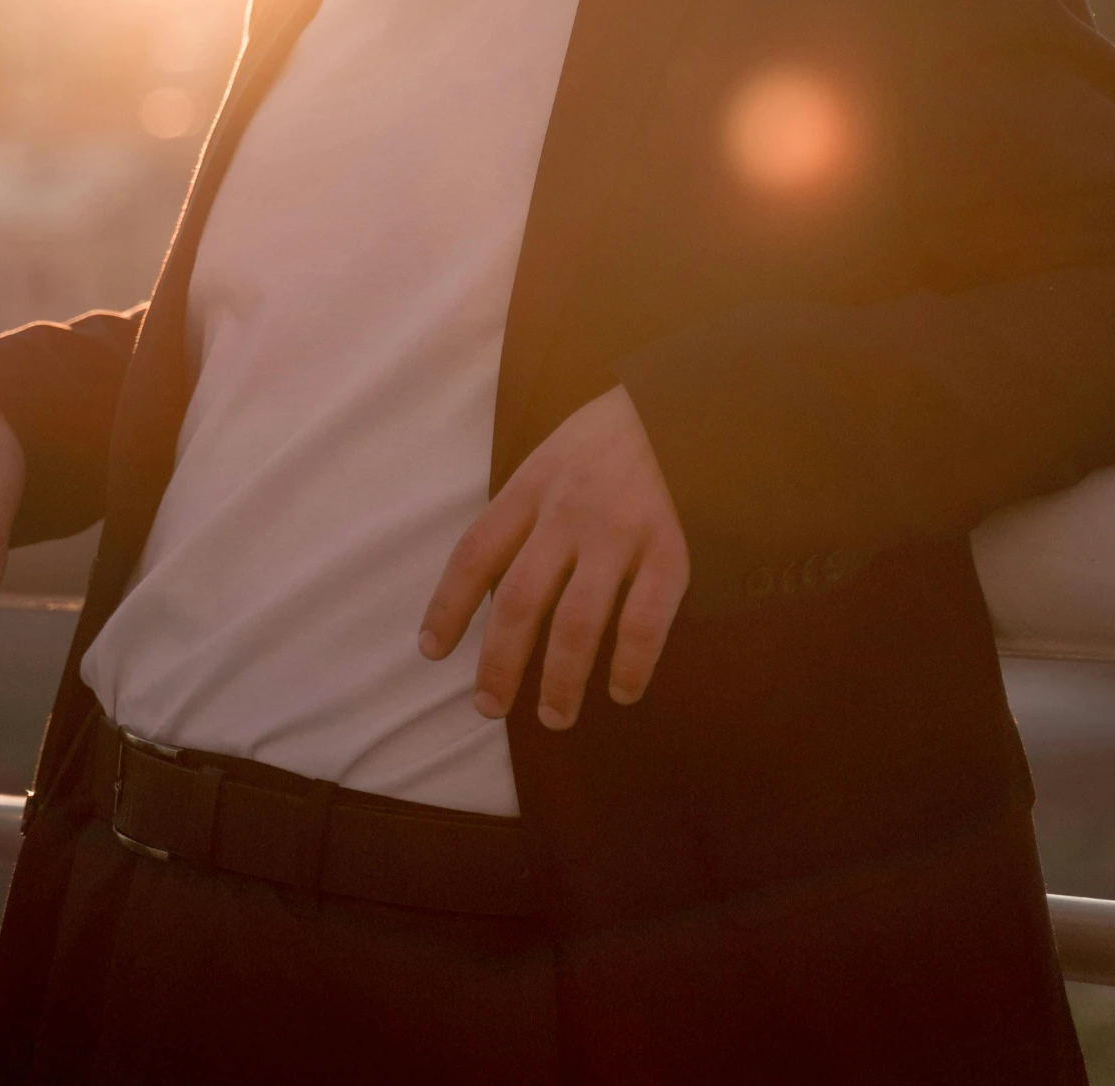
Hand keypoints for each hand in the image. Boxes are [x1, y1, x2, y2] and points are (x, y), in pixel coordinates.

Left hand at [419, 386, 689, 731]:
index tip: (432, 652)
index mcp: (531, 487)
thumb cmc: (608, 438)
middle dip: (500, 663)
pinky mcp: (669, 547)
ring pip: (577, 622)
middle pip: (519, 600)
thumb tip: (489, 592)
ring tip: (554, 716)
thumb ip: (524, 515)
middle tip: (490, 707)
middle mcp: (567, 513)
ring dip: (561, 681)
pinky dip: (632, 664)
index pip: (475, 554)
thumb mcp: (550, 457)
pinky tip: (624, 691)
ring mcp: (618, 532)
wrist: (681, 398)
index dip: (449, 607)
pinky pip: (646, 619)